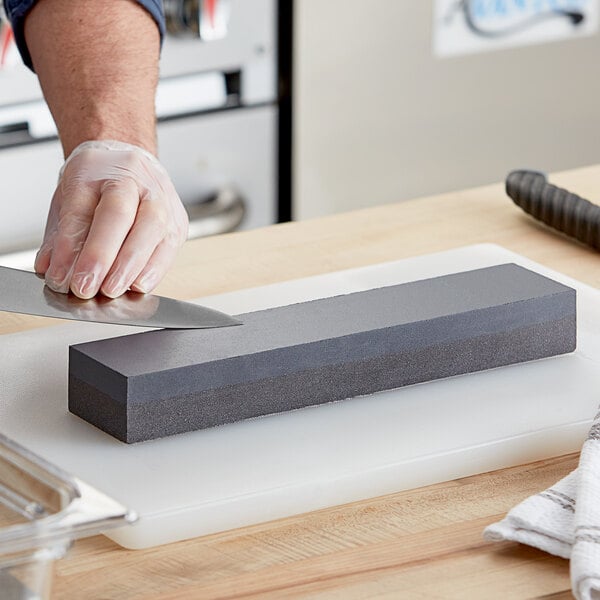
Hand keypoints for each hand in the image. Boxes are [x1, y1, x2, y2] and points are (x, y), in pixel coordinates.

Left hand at [35, 140, 188, 298]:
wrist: (130, 162)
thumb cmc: (97, 184)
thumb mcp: (68, 201)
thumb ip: (60, 237)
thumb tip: (55, 272)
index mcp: (95, 169)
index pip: (80, 210)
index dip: (69, 247)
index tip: (61, 278)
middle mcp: (132, 178)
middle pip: (118, 215)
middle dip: (101, 256)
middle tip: (86, 287)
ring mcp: (161, 197)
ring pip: (151, 229)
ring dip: (131, 266)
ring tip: (113, 290)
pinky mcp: (178, 220)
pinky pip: (169, 246)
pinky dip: (155, 269)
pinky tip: (139, 285)